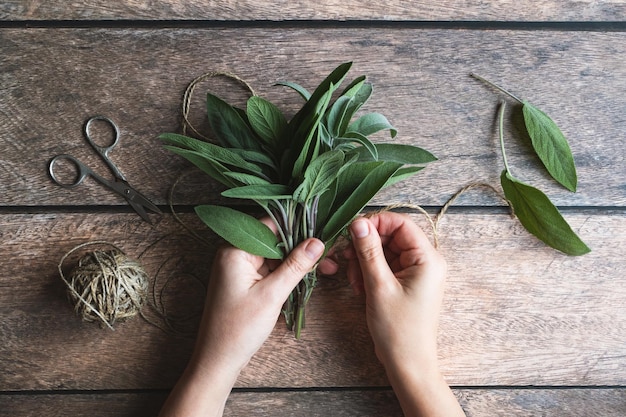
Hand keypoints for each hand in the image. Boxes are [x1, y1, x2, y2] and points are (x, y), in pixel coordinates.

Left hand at [159, 235, 324, 416]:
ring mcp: (238, 267)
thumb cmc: (238, 328)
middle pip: (274, 239)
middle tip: (328, 257)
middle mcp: (234, 253)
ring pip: (274, 255)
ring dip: (296, 261)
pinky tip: (305, 277)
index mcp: (234, 250)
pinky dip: (286, 273)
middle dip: (301, 247)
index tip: (322, 233)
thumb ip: (295, 266)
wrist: (218, 359)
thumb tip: (317, 242)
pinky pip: (269, 268)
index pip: (270, 225)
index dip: (298, 227)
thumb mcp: (272, 294)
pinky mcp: (244, 280)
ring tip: (323, 268)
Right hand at [345, 212, 463, 416]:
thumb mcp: (378, 286)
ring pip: (384, 252)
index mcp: (427, 259)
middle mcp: (425, 262)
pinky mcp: (406, 284)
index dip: (375, 223)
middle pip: (391, 237)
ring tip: (354, 281)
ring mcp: (416, 273)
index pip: (400, 224)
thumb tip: (358, 222)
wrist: (408, 364)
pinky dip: (369, 273)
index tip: (352, 231)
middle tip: (346, 258)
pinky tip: (360, 288)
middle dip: (366, 246)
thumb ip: (368, 251)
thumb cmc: (398, 329)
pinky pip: (385, 267)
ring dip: (364, 261)